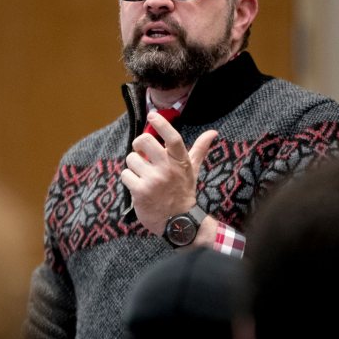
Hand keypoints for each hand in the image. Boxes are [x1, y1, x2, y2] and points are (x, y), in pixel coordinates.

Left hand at [120, 111, 217, 234]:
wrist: (178, 222)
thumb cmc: (183, 192)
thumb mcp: (192, 170)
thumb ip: (200, 149)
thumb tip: (213, 132)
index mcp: (180, 161)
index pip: (172, 138)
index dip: (161, 124)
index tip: (152, 115)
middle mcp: (168, 169)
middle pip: (143, 141)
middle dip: (138, 145)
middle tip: (141, 153)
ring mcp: (154, 180)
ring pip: (131, 159)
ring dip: (133, 166)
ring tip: (143, 176)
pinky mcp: (140, 192)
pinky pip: (125, 174)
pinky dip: (129, 179)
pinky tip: (138, 187)